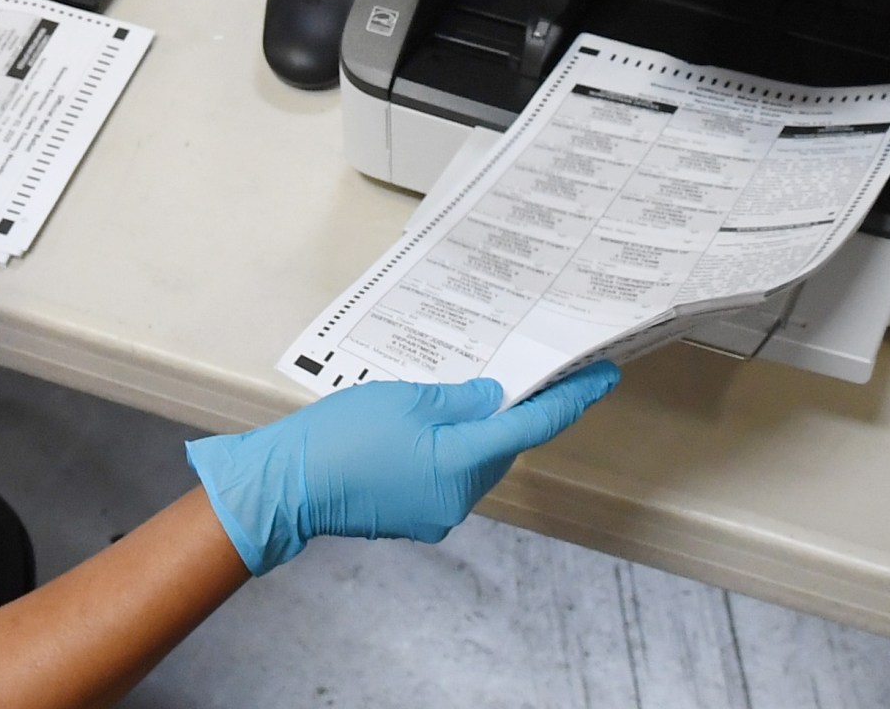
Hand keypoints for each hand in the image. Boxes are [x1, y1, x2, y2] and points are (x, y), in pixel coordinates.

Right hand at [183, 362, 619, 575]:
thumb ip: (459, 399)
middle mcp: (458, 497)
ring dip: (476, 433)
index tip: (603, 376)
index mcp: (460, 463)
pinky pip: (447, 477)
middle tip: (522, 372)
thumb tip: (495, 399)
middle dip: (513, 412)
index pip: (531, 426)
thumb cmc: (341, 436)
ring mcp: (436, 513)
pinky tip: (427, 427)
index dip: (571, 399)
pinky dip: (447, 450)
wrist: (286, 485)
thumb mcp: (404, 400)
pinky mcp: (414, 516)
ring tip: (458, 395)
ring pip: (474, 463)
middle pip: (503, 448)